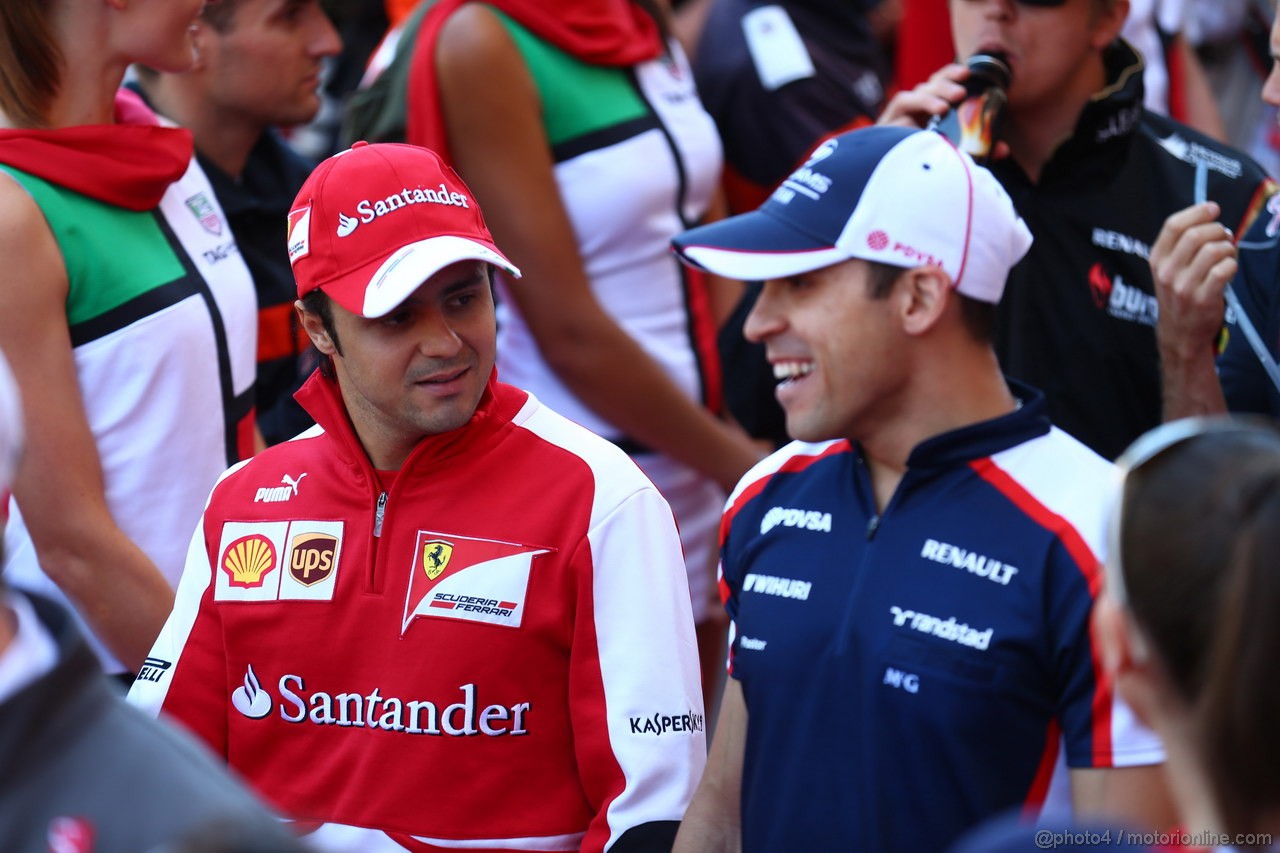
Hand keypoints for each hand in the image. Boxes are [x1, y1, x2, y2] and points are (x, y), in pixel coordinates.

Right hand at [876, 63, 1010, 160]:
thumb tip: (1003, 148)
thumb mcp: (951, 156)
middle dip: (946, 83)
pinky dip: (918, 106)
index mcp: (928, 112)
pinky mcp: (885, 124)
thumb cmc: (921, 168)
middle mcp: (914, 110)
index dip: (952, 74)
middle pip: (929, 85)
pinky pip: (902, 105)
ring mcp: (899, 116)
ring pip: (916, 93)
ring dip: (933, 96)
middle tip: (961, 92)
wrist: (889, 187)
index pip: (939, 83)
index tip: (969, 73)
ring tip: (945, 107)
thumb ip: (974, 149)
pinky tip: (931, 116)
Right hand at [1150, 201, 1237, 363]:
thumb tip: (1209, 214)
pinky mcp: (1203, 299)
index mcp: (1157, 260)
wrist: (1179, 333)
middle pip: (1196, 235)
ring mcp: (1184, 287)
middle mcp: (1167, 272)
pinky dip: (1233, 264)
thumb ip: (1181, 244)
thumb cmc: (1179, 295)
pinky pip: (1224, 270)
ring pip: (1213, 250)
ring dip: (1228, 247)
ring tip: (1228, 254)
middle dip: (1217, 230)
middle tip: (1224, 236)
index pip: (1173, 225)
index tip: (1213, 209)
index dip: (1197, 212)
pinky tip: (1230, 269)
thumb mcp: (1168, 269)